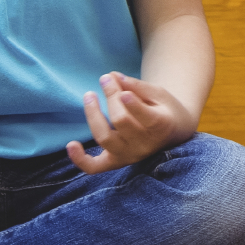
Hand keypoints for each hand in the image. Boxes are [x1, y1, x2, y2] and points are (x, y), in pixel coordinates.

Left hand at [66, 73, 194, 171]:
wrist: (173, 135)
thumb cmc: (165, 110)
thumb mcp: (159, 94)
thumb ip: (137, 86)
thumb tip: (113, 76)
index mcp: (162, 126)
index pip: (143, 115)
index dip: (129, 101)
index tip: (116, 80)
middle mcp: (145, 145)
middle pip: (121, 121)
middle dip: (111, 97)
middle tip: (106, 79)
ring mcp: (129, 155)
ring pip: (105, 138)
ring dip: (93, 116)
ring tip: (89, 95)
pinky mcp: (116, 162)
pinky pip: (94, 167)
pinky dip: (80, 159)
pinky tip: (71, 144)